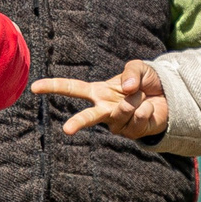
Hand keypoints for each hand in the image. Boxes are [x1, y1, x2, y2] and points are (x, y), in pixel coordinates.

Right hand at [31, 59, 169, 138]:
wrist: (167, 97)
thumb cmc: (145, 82)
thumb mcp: (138, 68)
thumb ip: (130, 73)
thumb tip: (126, 90)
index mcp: (98, 92)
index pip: (72, 89)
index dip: (53, 87)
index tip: (34, 88)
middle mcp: (103, 109)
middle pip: (87, 117)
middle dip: (78, 123)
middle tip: (67, 130)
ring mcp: (116, 124)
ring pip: (121, 114)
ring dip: (133, 102)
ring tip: (139, 97)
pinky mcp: (131, 133)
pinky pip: (137, 120)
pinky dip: (146, 110)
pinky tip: (149, 108)